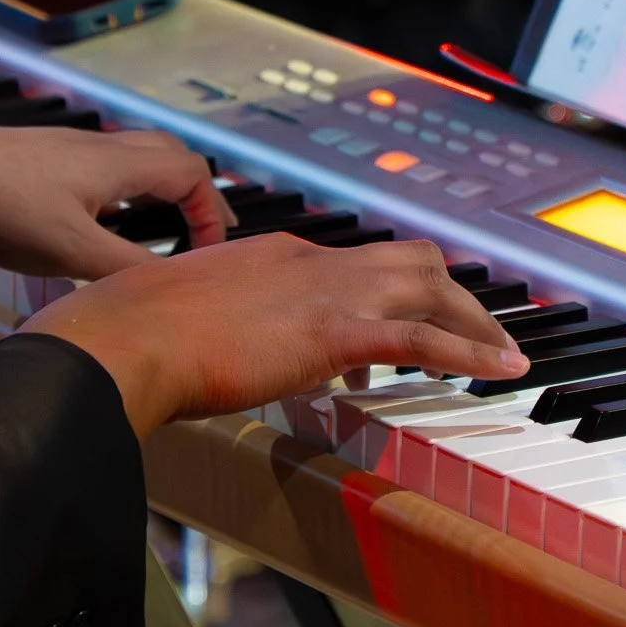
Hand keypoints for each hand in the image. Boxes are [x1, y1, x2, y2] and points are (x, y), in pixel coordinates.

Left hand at [0, 124, 230, 297]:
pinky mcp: (34, 173)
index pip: (192, 173)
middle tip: (203, 236)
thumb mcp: (71, 249)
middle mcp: (98, 151)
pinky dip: (113, 206)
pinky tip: (93, 240)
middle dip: (192, 196)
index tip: (211, 255)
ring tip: (156, 241)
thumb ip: (128, 267)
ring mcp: (64, 158)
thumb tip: (175, 286)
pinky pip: (93, 182)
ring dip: (151, 199)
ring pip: (128, 169)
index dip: (213, 212)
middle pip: (167, 158)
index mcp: (117, 162)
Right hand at [23, 236, 529, 437]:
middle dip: (452, 295)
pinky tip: (502, 372)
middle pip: (410, 260)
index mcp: (277, 254)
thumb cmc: (133, 332)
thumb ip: (216, 323)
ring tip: (503, 357)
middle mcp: (311, 260)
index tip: (393, 336)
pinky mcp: (333, 332)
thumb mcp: (184, 315)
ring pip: (431, 286)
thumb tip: (220, 349)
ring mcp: (325, 291)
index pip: (355, 265)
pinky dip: (472, 352)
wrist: (123, 336)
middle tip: (475, 333)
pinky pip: (424, 338)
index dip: (386, 296)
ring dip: (474, 321)